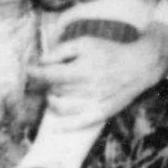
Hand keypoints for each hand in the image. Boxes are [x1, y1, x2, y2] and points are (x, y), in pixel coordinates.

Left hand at [32, 23, 167, 119]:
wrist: (138, 66)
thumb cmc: (110, 52)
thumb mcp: (86, 42)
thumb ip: (62, 49)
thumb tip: (42, 61)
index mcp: (81, 70)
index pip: (49, 75)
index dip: (35, 73)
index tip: (29, 70)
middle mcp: (86, 89)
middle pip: (54, 90)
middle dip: (46, 85)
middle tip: (49, 78)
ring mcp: (93, 103)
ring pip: (61, 107)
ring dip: (53, 100)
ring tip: (54, 93)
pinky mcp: (101, 113)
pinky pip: (78, 123)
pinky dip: (64, 125)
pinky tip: (56, 125)